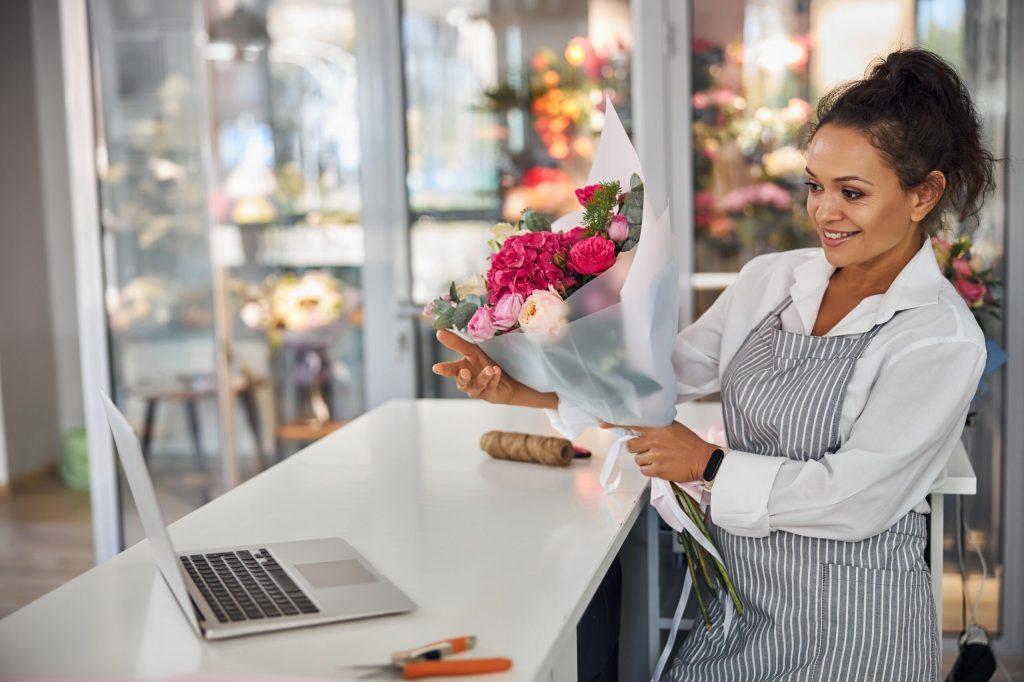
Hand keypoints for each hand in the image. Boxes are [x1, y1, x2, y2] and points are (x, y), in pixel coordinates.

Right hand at [431, 330, 556, 408]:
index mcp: (461, 370)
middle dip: (463, 378)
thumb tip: (439, 332)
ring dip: (484, 377)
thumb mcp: (471, 351)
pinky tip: (497, 370)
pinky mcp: (491, 393)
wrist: (504, 382)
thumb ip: (456, 343)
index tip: (436, 368)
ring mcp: (479, 389)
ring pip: (479, 385)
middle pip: (462, 382)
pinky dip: (495, 378)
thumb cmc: (483, 366)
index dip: (444, 369)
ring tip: (489, 369)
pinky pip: (492, 385)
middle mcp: (468, 382)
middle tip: (465, 371)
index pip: (451, 370)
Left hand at [600, 420, 716, 481]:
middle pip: (631, 446)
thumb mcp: (673, 427)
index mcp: (657, 427)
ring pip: (638, 460)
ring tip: (660, 459)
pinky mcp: (657, 470)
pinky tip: (661, 466)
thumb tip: (640, 430)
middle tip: (650, 450)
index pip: (631, 422)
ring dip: (646, 461)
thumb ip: (656, 428)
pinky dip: (650, 470)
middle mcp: (653, 440)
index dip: (614, 423)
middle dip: (638, 449)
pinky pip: (644, 471)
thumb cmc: (689, 443)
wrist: (703, 459)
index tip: (601, 423)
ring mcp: (655, 456)